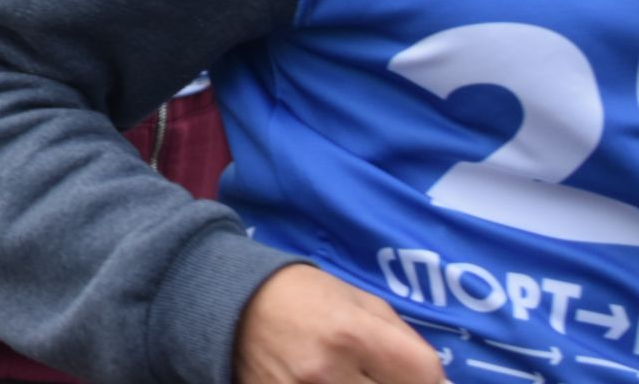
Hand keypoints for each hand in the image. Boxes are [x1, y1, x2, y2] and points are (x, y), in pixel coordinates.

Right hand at [235, 265, 445, 383]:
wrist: (232, 303)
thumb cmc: (304, 296)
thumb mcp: (358, 300)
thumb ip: (402, 340)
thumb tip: (438, 383)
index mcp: (351, 333)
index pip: (425, 375)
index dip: (431, 380)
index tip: (416, 376)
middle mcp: (327, 373)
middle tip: (382, 377)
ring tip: (356, 379)